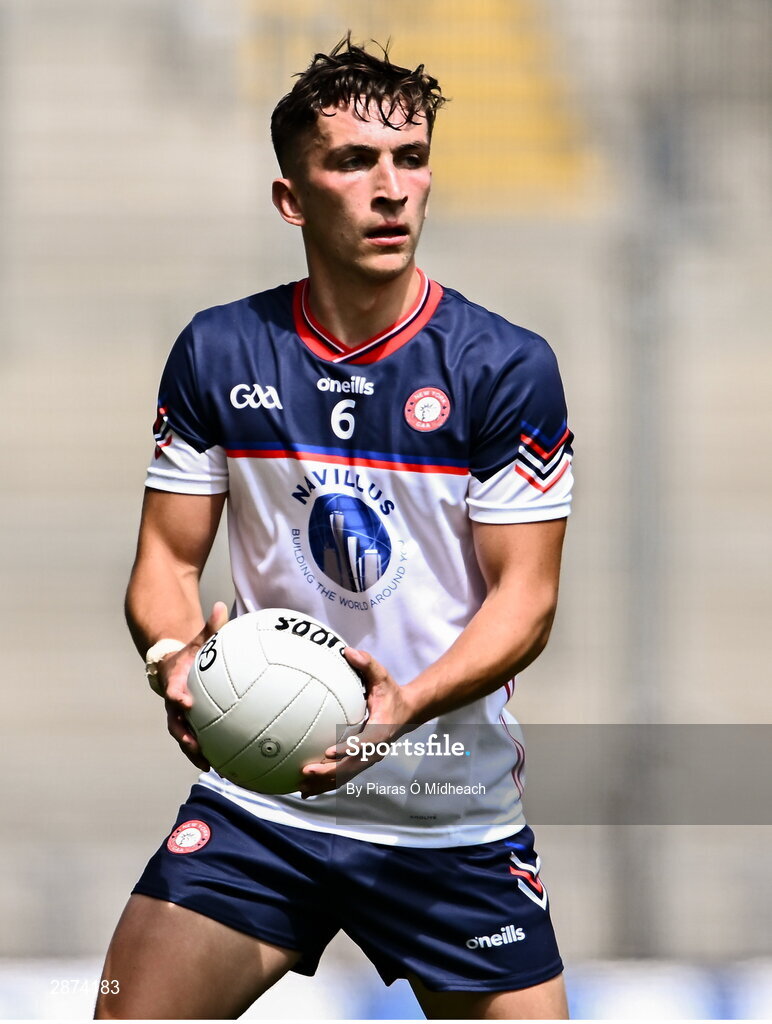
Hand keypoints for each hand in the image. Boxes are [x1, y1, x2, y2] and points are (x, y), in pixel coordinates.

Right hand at [158, 602, 228, 770]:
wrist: (176, 665)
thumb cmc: (192, 652)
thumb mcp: (199, 639)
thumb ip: (210, 626)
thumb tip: (221, 606)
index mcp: (175, 682)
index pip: (173, 690)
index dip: (177, 696)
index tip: (185, 702)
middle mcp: (175, 703)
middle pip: (175, 723)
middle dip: (184, 736)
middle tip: (196, 746)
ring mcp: (181, 716)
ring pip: (185, 738)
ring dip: (195, 752)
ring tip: (211, 767)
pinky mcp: (191, 724)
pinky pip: (198, 739)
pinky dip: (207, 752)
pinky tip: (226, 765)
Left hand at [298, 647, 415, 797]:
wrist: (408, 711)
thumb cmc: (391, 692)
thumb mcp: (382, 676)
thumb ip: (367, 664)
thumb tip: (348, 651)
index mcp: (381, 730)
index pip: (364, 743)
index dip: (347, 749)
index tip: (329, 752)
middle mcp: (375, 749)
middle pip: (352, 766)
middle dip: (329, 772)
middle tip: (306, 772)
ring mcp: (369, 758)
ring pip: (346, 776)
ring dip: (325, 784)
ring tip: (302, 789)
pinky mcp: (361, 761)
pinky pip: (343, 776)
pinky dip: (327, 784)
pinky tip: (307, 790)